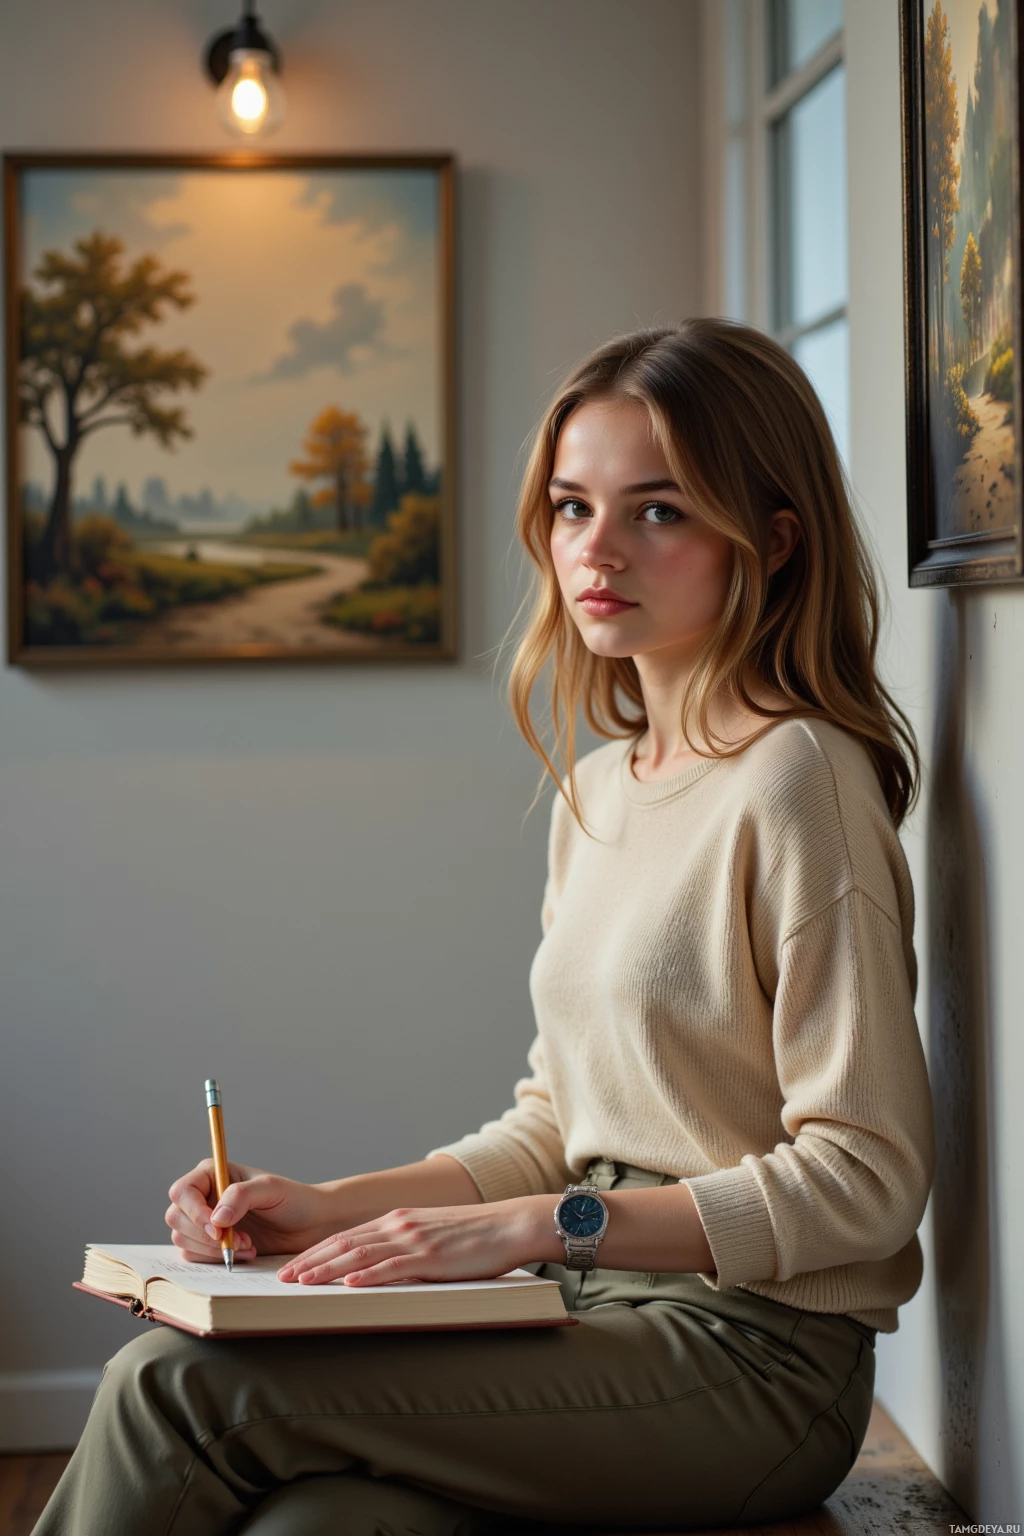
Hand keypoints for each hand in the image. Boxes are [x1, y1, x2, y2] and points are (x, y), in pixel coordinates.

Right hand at [165, 1159, 335, 1262]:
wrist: (310, 1225)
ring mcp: (205, 1222)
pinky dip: (216, 1259)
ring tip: (247, 1245)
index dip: (194, 1212)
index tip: (218, 1229)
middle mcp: (203, 1196)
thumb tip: (216, 1217)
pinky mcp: (210, 1245)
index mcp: (213, 1174)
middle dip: (204, 1235)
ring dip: (213, 1249)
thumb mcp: (272, 1190)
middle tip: (240, 1240)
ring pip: (183, 1240)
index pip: (182, 1191)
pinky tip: (245, 1253)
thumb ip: (242, 1196)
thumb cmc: (294, 1200)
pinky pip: (195, 1257)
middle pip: (176, 1217)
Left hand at [276, 1198, 545, 1286]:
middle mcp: (399, 1225)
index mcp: (398, 1220)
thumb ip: (406, 1247)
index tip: (292, 1269)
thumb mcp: (432, 1236)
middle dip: (310, 1262)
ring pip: (360, 1255)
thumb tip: (381, 1268)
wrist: (511, 1224)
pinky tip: (348, 1285)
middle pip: (344, 1244)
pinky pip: (393, 1267)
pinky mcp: (432, 1256)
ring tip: (302, 1283)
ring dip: (327, 1270)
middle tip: (282, 1280)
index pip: (346, 1236)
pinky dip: (367, 1276)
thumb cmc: (476, 1236)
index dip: (315, 1253)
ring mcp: (414, 1239)